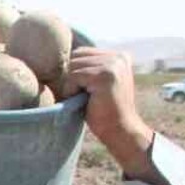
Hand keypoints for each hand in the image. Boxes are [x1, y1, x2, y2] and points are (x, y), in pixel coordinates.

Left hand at [62, 48, 153, 176]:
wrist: (120, 132)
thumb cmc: (104, 112)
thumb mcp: (97, 85)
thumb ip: (89, 68)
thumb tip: (64, 57)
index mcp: (119, 56)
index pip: (82, 52)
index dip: (75, 72)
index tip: (85, 91)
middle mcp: (119, 56)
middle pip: (76, 56)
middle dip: (72, 78)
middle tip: (83, 97)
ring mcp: (113, 64)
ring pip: (73, 65)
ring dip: (72, 86)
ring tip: (85, 100)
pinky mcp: (105, 75)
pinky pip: (74, 76)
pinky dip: (72, 91)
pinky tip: (84, 102)